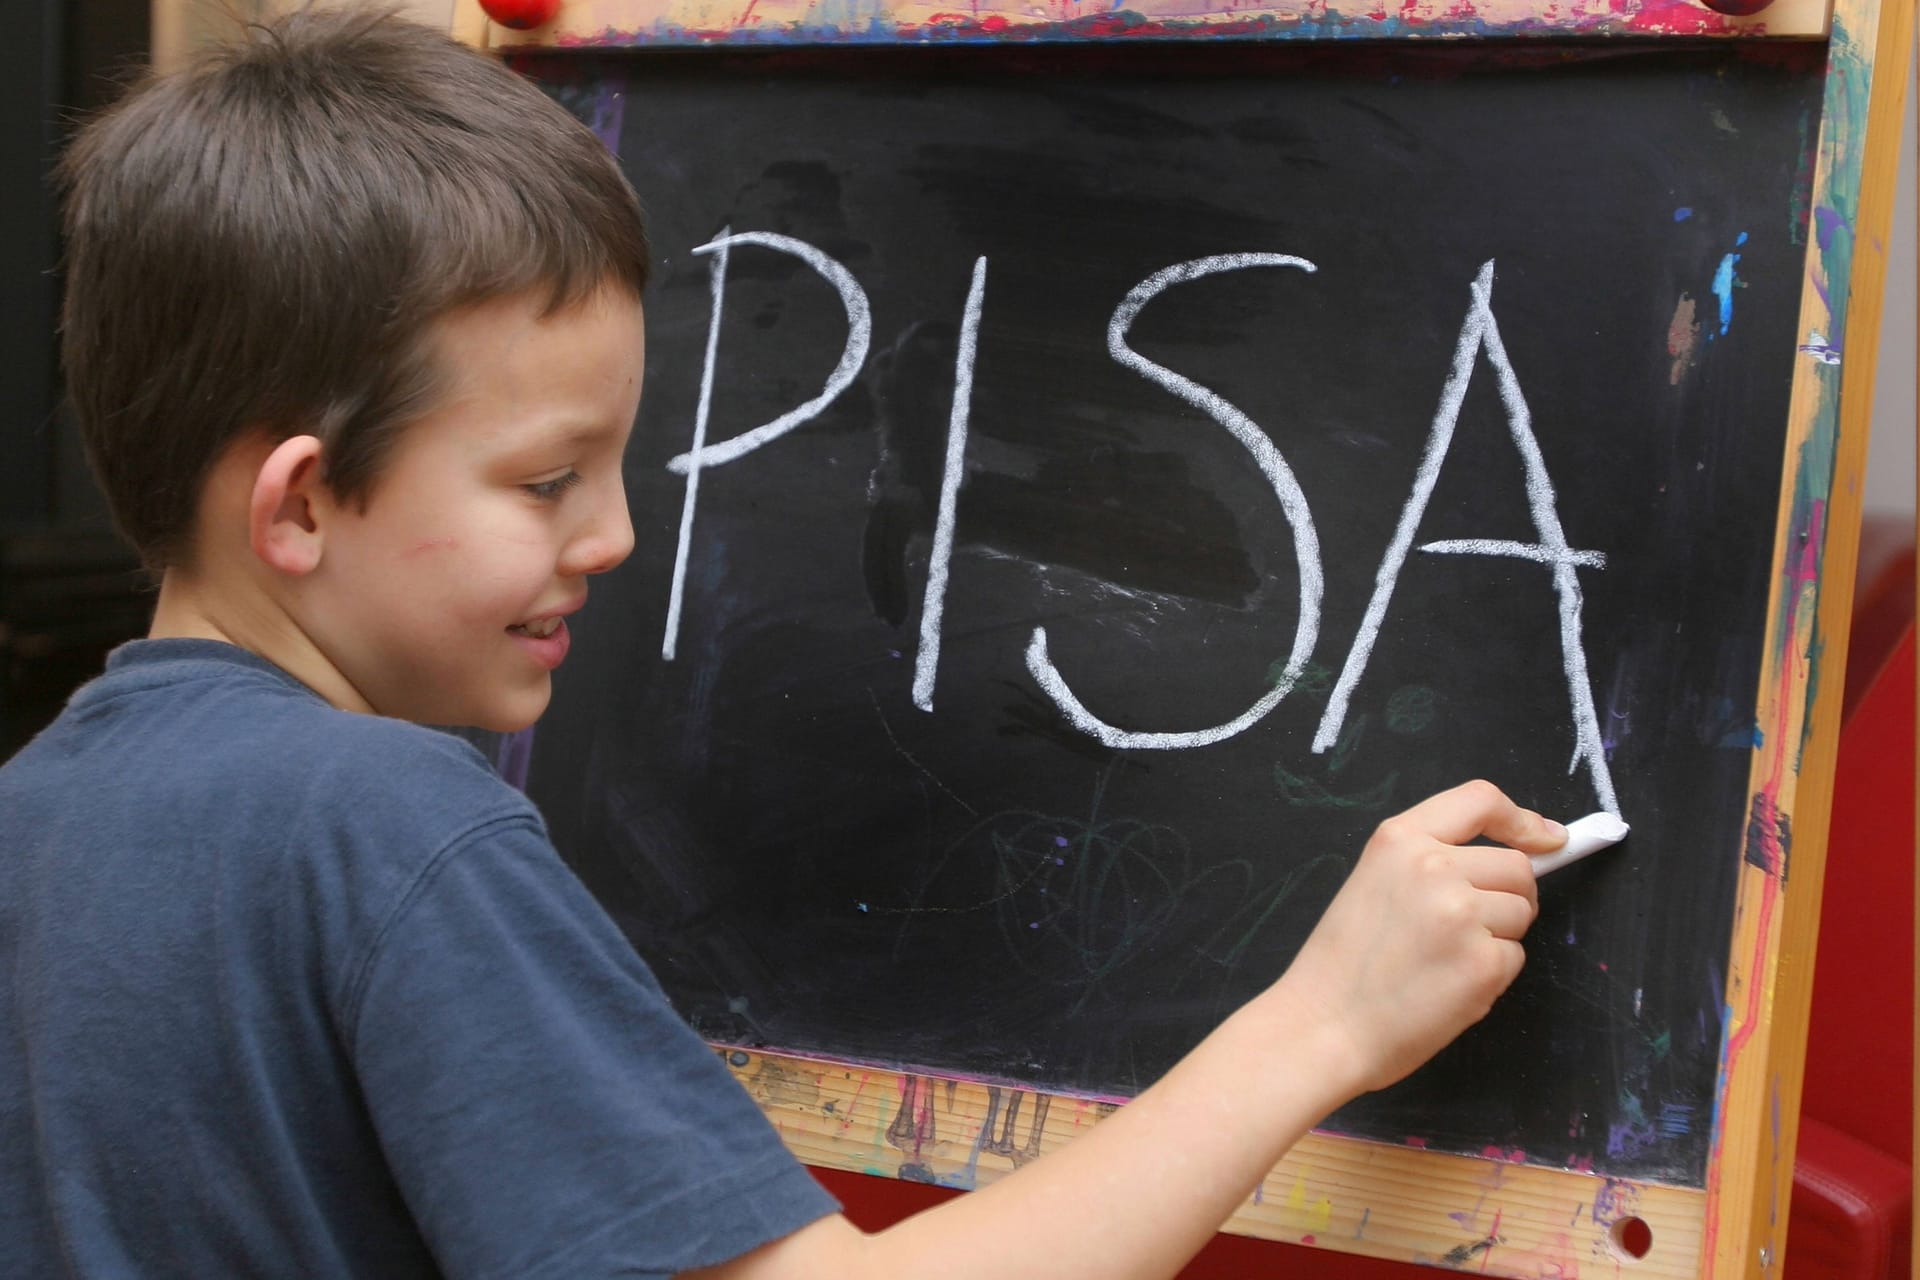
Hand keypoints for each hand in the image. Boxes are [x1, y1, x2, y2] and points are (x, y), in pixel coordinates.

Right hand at [1272, 780, 1564, 1095]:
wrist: (1324, 1025)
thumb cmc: (1345, 963)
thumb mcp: (1373, 881)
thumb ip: (1431, 860)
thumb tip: (1523, 854)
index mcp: (1398, 839)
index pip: (1480, 800)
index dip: (1521, 819)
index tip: (1546, 838)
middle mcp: (1432, 867)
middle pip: (1516, 866)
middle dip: (1510, 896)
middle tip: (1468, 928)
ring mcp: (1460, 913)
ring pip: (1521, 913)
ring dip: (1498, 937)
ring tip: (1444, 959)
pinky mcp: (1481, 962)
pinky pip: (1514, 957)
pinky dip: (1491, 974)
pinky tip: (1448, 985)